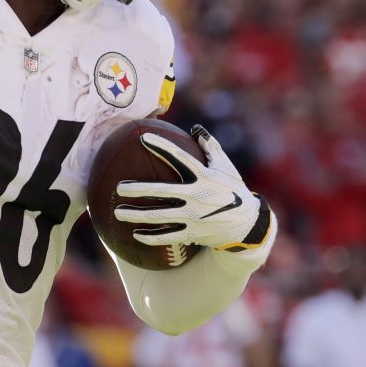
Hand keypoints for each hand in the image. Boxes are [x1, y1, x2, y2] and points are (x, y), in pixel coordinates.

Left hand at [114, 125, 267, 249]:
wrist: (248, 224)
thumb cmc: (233, 191)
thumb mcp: (226, 168)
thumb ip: (211, 148)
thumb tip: (196, 129)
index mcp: (204, 176)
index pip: (179, 158)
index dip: (161, 147)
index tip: (143, 138)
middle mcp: (197, 196)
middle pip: (161, 191)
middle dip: (137, 189)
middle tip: (119, 187)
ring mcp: (193, 216)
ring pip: (158, 216)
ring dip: (135, 215)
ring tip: (117, 213)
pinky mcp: (192, 233)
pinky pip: (167, 236)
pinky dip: (150, 237)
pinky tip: (135, 235)